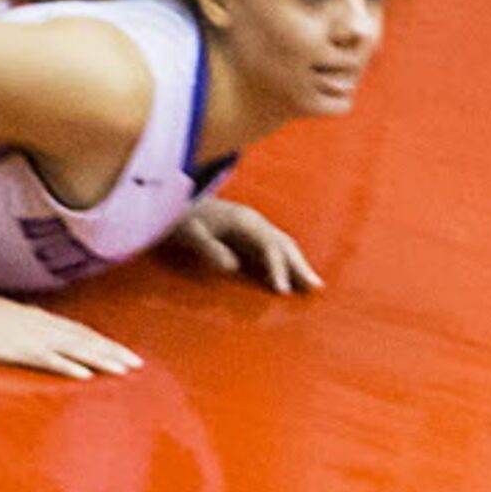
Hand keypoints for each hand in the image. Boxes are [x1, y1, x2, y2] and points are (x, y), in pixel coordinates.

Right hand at [0, 289, 142, 378]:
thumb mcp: (5, 316)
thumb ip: (25, 324)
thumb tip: (40, 331)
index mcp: (38, 318)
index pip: (78, 331)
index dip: (102, 342)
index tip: (124, 352)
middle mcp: (41, 325)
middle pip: (84, 339)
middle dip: (112, 351)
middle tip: (138, 363)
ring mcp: (30, 337)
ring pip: (74, 348)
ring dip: (101, 359)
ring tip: (124, 369)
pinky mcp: (15, 349)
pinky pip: (46, 359)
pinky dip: (68, 366)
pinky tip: (86, 375)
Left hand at [174, 198, 322, 293]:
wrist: (173, 199)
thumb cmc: (179, 217)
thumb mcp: (187, 232)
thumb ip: (208, 248)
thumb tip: (232, 267)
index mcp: (244, 220)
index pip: (270, 246)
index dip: (278, 269)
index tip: (282, 292)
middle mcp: (255, 222)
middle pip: (285, 245)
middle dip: (301, 267)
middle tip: (316, 289)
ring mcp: (254, 227)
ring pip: (284, 247)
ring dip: (299, 266)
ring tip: (314, 287)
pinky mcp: (250, 235)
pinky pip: (276, 250)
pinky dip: (288, 264)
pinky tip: (292, 278)